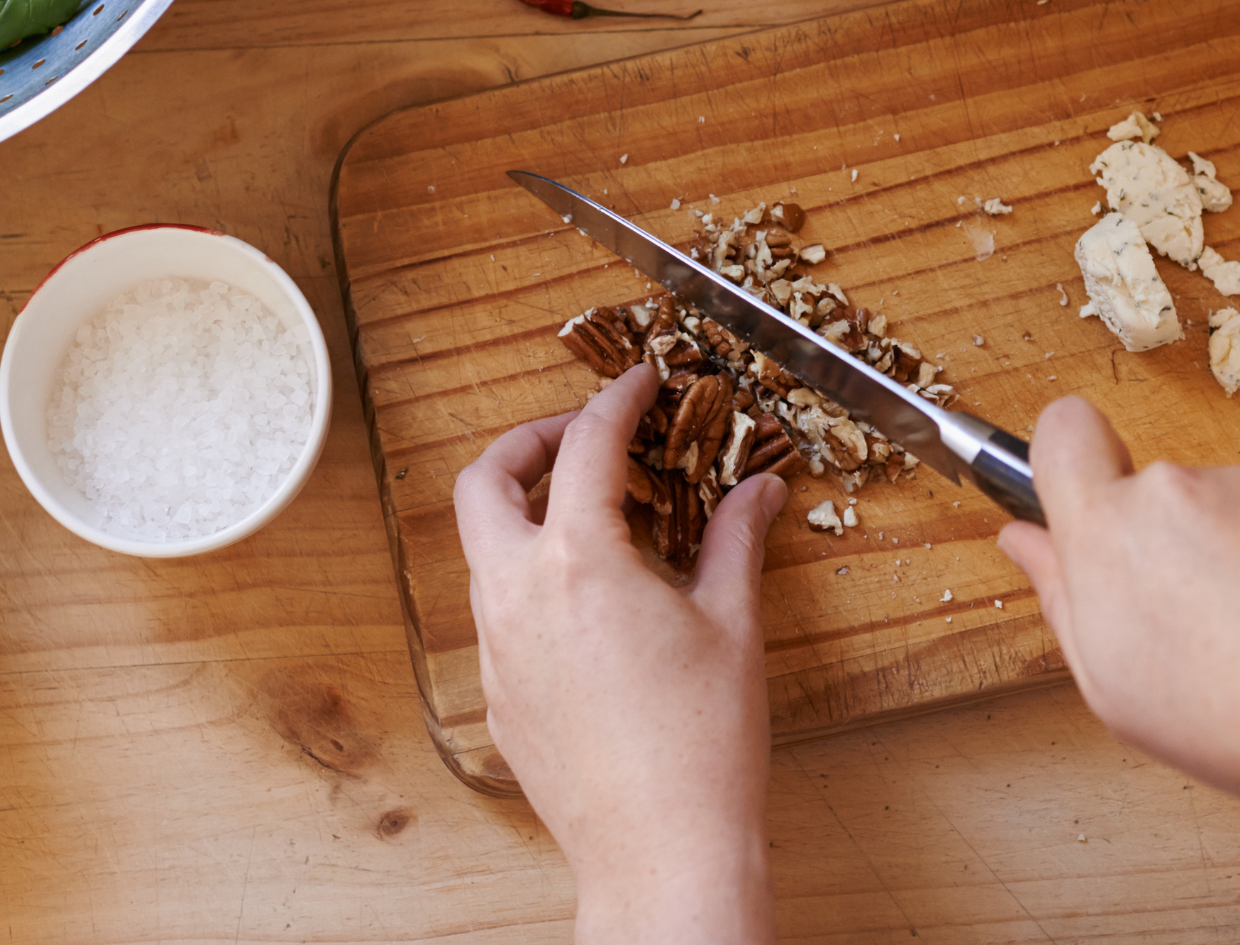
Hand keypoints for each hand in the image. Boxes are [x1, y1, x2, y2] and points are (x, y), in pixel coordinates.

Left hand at [454, 363, 787, 943]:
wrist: (663, 855)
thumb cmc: (702, 748)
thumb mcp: (733, 625)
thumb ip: (737, 540)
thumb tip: (757, 491)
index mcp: (578, 563)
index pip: (586, 446)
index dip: (616, 400)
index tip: (640, 384)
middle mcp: (518, 597)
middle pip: (484, 483)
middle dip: (528, 443)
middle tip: (583, 437)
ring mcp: (497, 651)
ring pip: (482, 550)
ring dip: (526, 514)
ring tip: (597, 520)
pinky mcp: (499, 697)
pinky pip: (497, 614)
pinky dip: (530, 581)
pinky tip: (591, 603)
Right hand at [995, 396, 1239, 822]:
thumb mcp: (1114, 684)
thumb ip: (1060, 596)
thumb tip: (1024, 540)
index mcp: (1106, 530)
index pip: (1061, 432)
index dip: (1066, 457)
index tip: (1081, 501)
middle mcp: (1175, 489)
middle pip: (1150, 495)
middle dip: (1165, 547)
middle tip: (1197, 630)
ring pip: (1224, 514)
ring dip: (1236, 560)